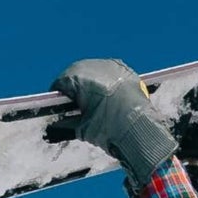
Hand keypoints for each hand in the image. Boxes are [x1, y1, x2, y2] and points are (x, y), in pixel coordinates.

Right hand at [50, 58, 177, 181]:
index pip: (61, 83)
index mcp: (80, 78)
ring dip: (89, 83)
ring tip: (91, 101)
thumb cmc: (109, 130)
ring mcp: (111, 66)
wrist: (141, 131)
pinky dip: (104, 82)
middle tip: (73, 104)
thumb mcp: (83, 129)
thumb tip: (56, 125)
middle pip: (76, 73)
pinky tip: (106, 96)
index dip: (57, 96)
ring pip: (93, 71)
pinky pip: (108, 72)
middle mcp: (94, 66)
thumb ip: (66, 124)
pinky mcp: (125, 70)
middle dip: (74, 87)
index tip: (57, 106)